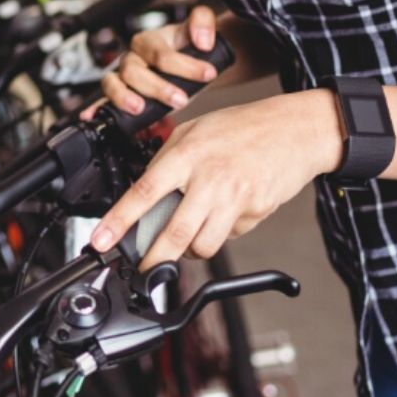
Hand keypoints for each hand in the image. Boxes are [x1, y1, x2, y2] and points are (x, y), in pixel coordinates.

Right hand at [88, 5, 222, 119]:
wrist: (189, 59)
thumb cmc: (189, 46)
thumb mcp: (199, 27)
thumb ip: (203, 21)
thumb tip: (202, 40)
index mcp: (149, 40)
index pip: (161, 53)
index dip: (185, 65)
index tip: (208, 73)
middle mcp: (132, 58)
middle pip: (134, 72)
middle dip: (158, 87)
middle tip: (181, 99)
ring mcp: (123, 77)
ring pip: (113, 84)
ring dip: (124, 97)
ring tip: (139, 108)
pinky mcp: (121, 94)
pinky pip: (103, 101)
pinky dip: (96, 108)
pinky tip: (91, 116)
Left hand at [89, 89, 341, 269]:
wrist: (295, 130)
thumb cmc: (242, 127)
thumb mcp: (195, 130)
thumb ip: (168, 158)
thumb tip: (146, 191)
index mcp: (187, 155)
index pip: (144, 192)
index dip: (119, 221)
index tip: (101, 241)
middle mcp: (209, 179)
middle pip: (173, 234)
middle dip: (154, 260)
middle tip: (145, 269)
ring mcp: (234, 199)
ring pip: (202, 246)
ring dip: (190, 250)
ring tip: (189, 236)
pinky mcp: (255, 213)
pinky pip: (229, 236)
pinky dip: (221, 233)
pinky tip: (226, 212)